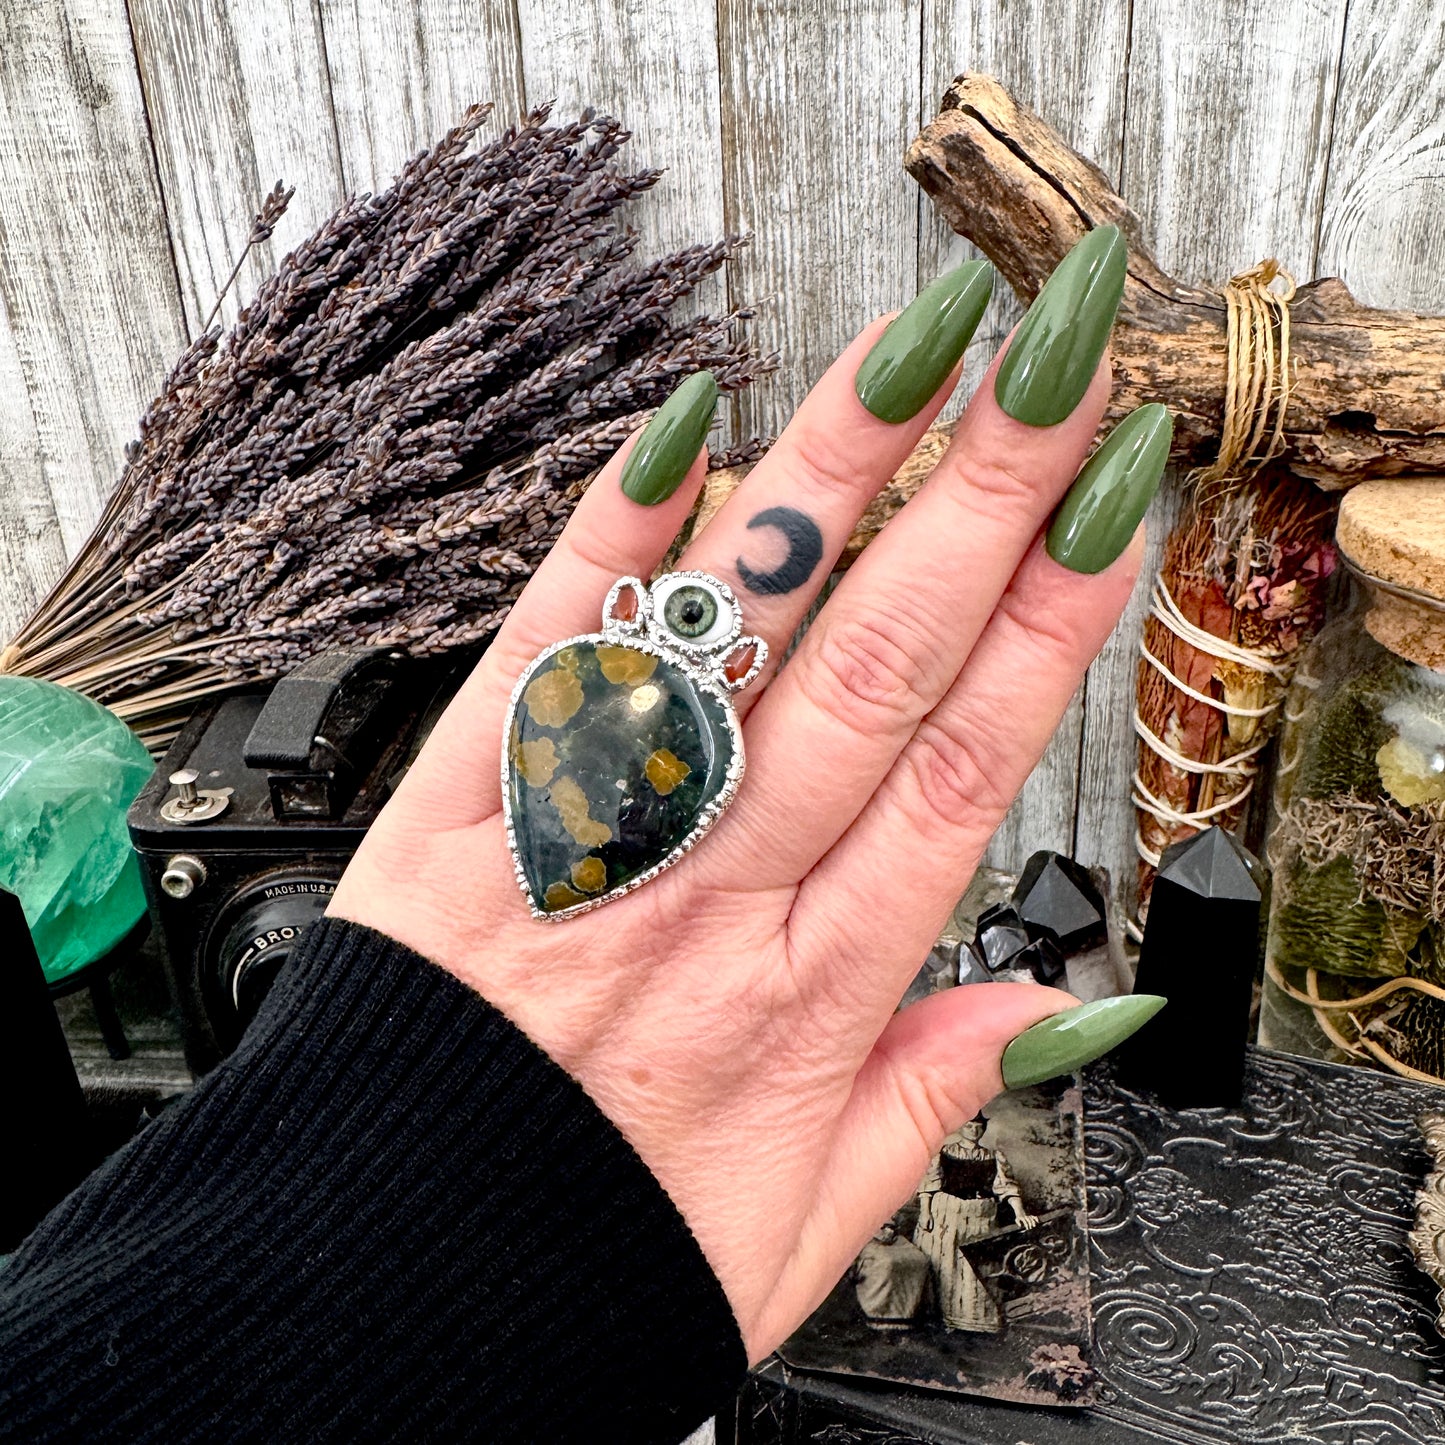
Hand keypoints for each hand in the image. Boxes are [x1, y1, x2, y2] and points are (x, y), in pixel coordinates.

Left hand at [332, 240, 1162, 1358]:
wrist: (378, 1284)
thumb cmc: (588, 1253)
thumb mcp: (800, 1232)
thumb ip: (930, 1102)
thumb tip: (1058, 1011)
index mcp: (810, 995)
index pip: (961, 769)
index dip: (1049, 628)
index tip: (1111, 511)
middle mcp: (710, 894)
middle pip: (876, 668)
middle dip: (979, 503)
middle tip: (1052, 368)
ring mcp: (585, 838)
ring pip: (732, 636)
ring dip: (827, 481)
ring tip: (910, 353)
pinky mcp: (460, 807)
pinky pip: (547, 650)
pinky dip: (614, 537)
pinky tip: (681, 431)